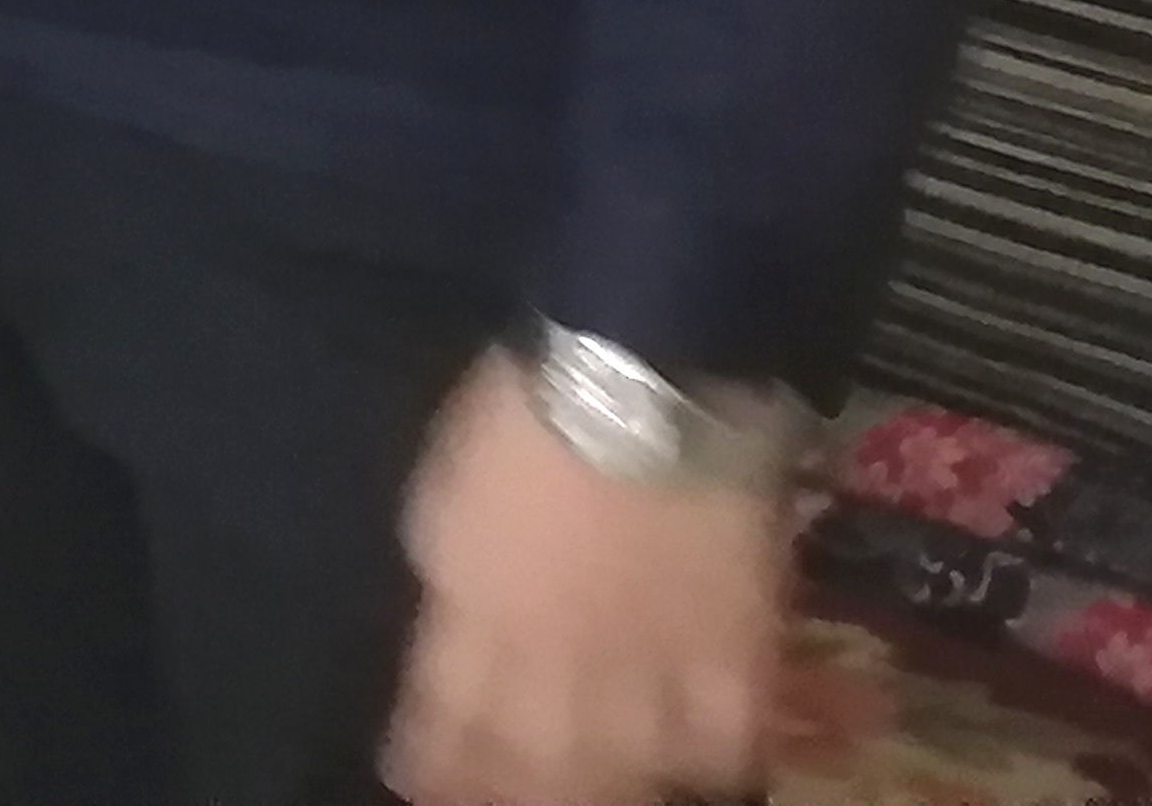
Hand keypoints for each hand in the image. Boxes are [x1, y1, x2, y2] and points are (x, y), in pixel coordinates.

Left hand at [388, 354, 788, 805]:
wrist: (643, 386)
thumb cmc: (524, 417)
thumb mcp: (448, 499)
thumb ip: (457, 582)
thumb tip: (456, 629)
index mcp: (477, 613)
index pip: (446, 715)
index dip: (434, 760)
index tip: (419, 783)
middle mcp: (555, 660)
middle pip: (535, 761)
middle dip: (517, 794)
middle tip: (513, 802)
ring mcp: (647, 666)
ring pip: (626, 770)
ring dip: (610, 788)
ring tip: (605, 793)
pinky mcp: (733, 655)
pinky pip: (725, 740)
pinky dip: (710, 761)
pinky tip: (700, 767)